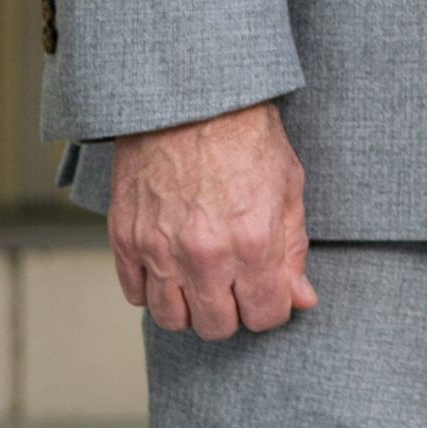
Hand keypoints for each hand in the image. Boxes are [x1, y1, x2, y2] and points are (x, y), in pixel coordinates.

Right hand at [108, 100, 317, 339]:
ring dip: (190, 309)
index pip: (265, 316)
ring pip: (172, 320)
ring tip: (203, 283)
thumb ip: (293, 251)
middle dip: (233, 313)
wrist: (190, 100)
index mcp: (254, 244)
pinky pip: (135, 295)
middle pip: (217, 326)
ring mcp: (160, 251)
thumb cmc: (246, 138)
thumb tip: (301, 298)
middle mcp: (205, 256)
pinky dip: (153, 290)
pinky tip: (171, 269)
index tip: (269, 293)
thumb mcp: (289, 189)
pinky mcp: (126, 240)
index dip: (272, 308)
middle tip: (236, 287)